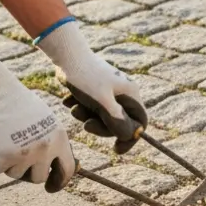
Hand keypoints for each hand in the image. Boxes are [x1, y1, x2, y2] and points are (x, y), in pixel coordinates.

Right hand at [0, 51, 74, 191]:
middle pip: (39, 177)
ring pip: (16, 174)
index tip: (51, 188)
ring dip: (8, 163)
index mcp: (59, 138)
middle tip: (17, 161)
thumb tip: (57, 167)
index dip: (59, 182)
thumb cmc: (15, 103)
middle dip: (28, 172)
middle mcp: (44, 149)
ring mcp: (23, 156)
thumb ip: (52, 143)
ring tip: (1, 141)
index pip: (67, 170)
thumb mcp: (43, 120)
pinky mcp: (2, 159)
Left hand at [35, 18, 148, 153]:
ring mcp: (109, 91)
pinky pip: (91, 108)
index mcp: (130, 94)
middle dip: (100, 126)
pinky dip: (80, 108)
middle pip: (118, 122)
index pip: (139, 122)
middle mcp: (123, 92)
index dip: (130, 138)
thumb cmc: (85, 78)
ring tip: (74, 107)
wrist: (66, 55)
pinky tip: (70, 100)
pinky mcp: (95, 90)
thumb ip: (117, 120)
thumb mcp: (102, 102)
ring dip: (86, 116)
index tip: (116, 150)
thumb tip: (130, 135)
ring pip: (102, 116)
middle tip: (86, 124)